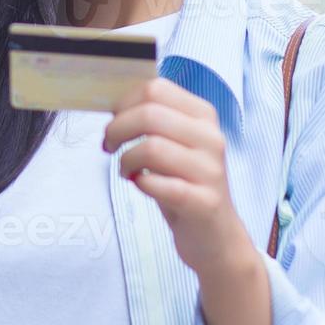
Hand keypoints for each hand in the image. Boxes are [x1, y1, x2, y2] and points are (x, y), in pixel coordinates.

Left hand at [101, 76, 256, 278]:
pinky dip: (141, 183)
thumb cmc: (185, 184)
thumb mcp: (173, 144)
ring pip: (151, 147)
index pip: (156, 88)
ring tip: (126, 170)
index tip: (114, 122)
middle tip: (109, 146)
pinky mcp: (203, 201)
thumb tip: (114, 104)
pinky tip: (142, 185)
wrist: (216, 235)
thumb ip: (152, 120)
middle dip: (117, 129)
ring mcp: (210, 170)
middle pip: (149, 114)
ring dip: (126, 159)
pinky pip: (158, 184)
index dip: (124, 103)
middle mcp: (211, 137)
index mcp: (203, 115)